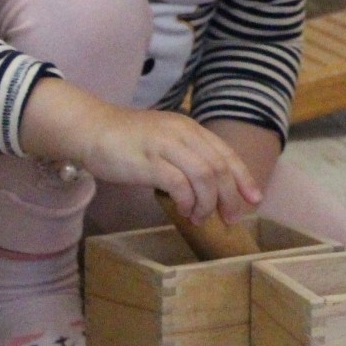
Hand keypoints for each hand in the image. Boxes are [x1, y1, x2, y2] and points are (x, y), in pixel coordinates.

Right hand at [73, 106, 259, 224]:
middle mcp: (182, 133)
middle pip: (219, 167)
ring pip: (204, 176)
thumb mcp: (164, 141)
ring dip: (207, 202)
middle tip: (230, 218)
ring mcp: (166, 145)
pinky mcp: (149, 161)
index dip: (243, 177)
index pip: (225, 153)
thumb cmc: (126, 141)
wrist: (90, 129)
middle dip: (229, 196)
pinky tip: (183, 211)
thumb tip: (209, 187)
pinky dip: (187, 201)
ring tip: (200, 217)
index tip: (254, 198)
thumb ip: (186, 156)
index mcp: (189, 127)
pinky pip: (179, 184)